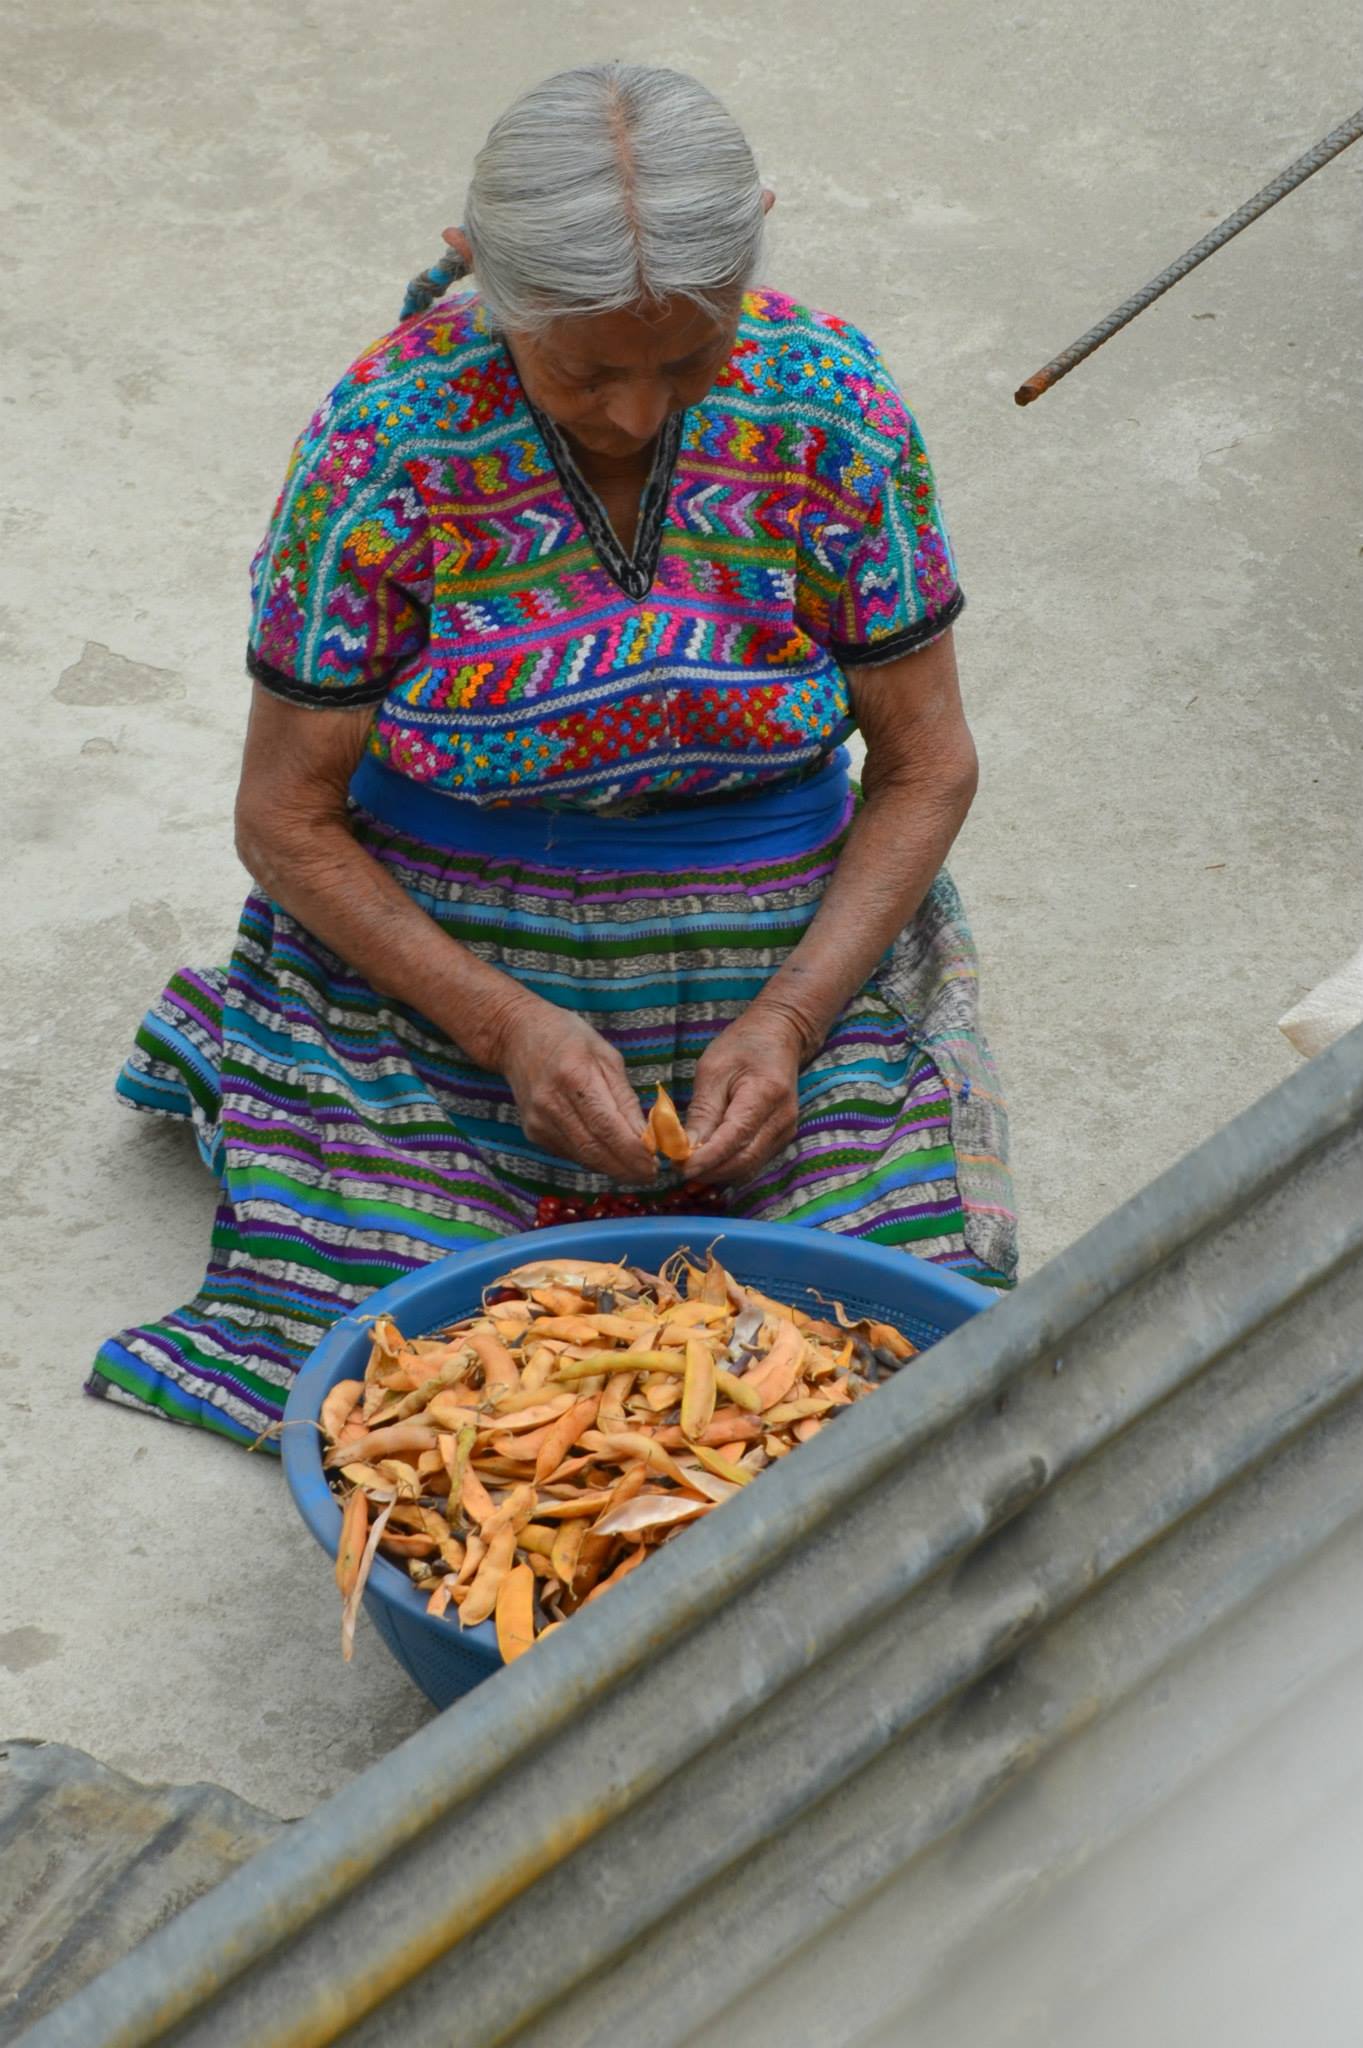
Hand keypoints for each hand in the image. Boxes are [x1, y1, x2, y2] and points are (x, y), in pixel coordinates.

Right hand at [492, 997, 655, 1183]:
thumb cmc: (569, 1039)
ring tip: (637, 1170)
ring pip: (582, 1157)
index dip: (631, 1151)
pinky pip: (571, 1153)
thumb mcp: (606, 1056)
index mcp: (574, 1077)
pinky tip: (611, 1157)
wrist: (517, 1037)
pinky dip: (595, 1159)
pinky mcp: (533, 1133)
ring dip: (613, 1168)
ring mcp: (538, 1122)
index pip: (606, 1126)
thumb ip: (626, 1098)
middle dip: (626, 1168)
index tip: (654, 1163)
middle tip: (651, 1175)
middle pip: (593, 1149)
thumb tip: (647, 1135)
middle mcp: (552, 1104)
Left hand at [684, 1008, 805, 1185]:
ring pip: (748, 1167)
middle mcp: (781, 1119)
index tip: (680, 1167)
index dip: (708, 1158)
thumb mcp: (713, 1070)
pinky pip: (752, 1161)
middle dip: (709, 1170)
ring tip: (689, 1163)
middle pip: (744, 1161)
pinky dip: (728, 1165)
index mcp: (766, 1094)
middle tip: (677, 1167)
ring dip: (717, 1171)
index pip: (736, 1137)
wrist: (779, 1037)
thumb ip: (702, 1110)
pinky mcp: (780, 1139)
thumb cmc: (743, 1047)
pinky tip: (708, 1158)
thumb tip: (686, 1148)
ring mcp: (784, 1132)